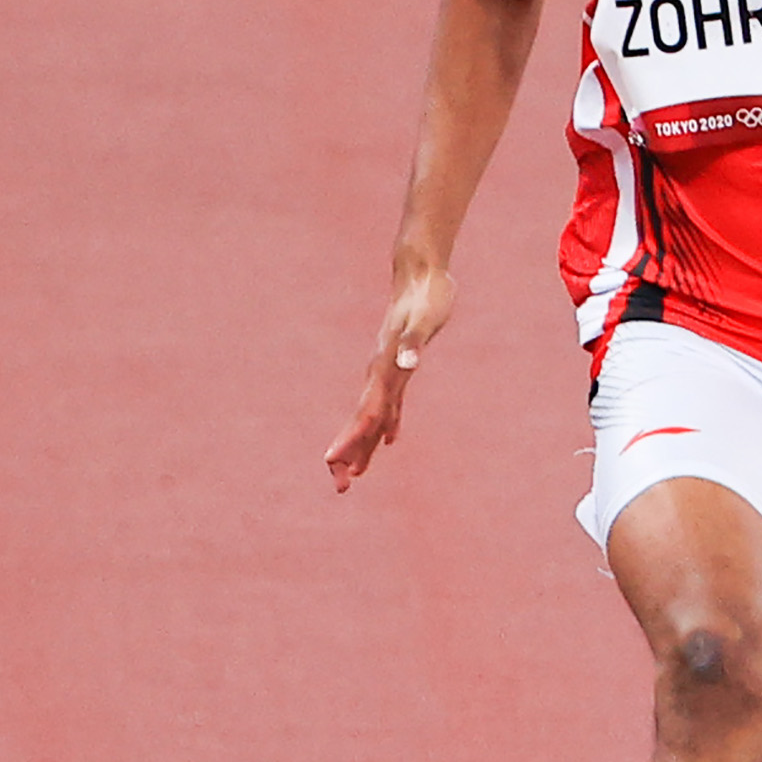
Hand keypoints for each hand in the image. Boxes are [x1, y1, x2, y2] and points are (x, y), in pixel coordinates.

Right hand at [324, 264, 455, 489]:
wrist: (421, 274)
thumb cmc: (426, 297)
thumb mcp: (424, 320)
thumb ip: (414, 343)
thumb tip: (408, 364)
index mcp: (385, 368)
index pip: (367, 412)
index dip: (352, 440)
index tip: (335, 464)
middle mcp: (381, 373)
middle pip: (362, 422)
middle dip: (350, 456)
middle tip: (341, 488)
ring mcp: (388, 370)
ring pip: (371, 417)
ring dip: (363, 446)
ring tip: (355, 475)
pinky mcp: (400, 365)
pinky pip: (389, 403)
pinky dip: (387, 423)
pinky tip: (390, 439)